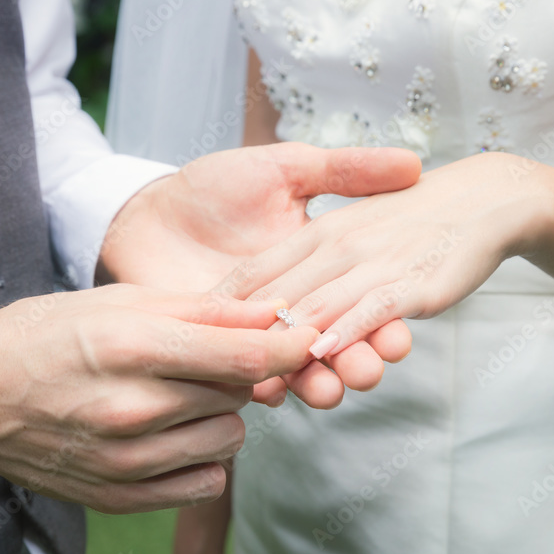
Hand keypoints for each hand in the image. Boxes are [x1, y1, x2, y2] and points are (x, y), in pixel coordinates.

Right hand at [0, 284, 317, 512]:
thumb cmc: (50, 333)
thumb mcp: (124, 301)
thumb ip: (207, 310)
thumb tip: (278, 312)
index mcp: (133, 349)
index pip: (245, 356)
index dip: (291, 345)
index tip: (310, 336)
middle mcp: (132, 410)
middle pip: (240, 395)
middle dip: (238, 372)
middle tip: (204, 358)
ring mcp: (125, 461)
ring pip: (229, 440)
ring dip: (220, 415)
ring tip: (180, 396)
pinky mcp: (119, 497)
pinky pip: (204, 484)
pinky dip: (202, 458)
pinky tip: (172, 434)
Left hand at [97, 142, 421, 407]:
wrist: (143, 211)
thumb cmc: (213, 186)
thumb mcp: (285, 167)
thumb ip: (344, 171)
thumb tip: (410, 165)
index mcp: (313, 255)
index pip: (351, 288)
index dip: (378, 320)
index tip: (400, 340)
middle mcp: (293, 294)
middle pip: (327, 327)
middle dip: (353, 355)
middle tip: (370, 373)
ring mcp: (255, 325)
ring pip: (291, 351)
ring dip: (320, 374)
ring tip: (341, 386)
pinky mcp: (217, 343)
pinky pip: (250, 362)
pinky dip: (267, 373)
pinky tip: (281, 388)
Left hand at [217, 152, 553, 354]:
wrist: (484, 194)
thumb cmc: (419, 209)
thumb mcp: (358, 216)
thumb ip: (318, 248)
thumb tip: (287, 298)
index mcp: (318, 232)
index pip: (259, 271)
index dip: (227, 307)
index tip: (197, 338)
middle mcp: (337, 247)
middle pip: (279, 299)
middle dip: (244, 339)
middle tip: (211, 372)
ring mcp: (372, 265)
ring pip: (318, 312)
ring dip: (287, 350)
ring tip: (258, 380)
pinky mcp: (409, 284)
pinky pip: (367, 311)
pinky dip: (343, 333)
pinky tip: (321, 355)